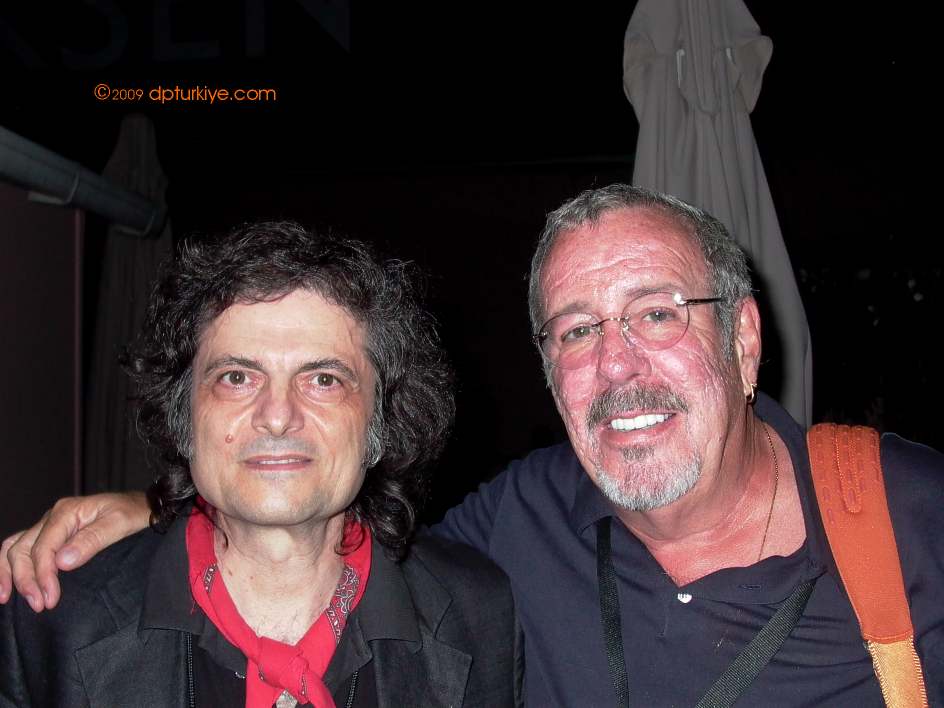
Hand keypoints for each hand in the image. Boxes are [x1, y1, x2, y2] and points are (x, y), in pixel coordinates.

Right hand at [0, 492, 149, 611]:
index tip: (49, 599)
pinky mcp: (50, 535)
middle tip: (38, 605)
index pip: (43, 547)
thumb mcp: (119, 524)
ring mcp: (49, 526)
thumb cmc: (132, 513)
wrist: (142, 507)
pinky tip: (8, 586)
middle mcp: (52, 517)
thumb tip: (61, 562)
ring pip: (14, 548)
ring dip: (10, 574)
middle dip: (25, 579)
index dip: (42, 575)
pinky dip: (9, 566)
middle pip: (22, 549)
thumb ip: (92, 540)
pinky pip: (21, 548)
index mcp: (67, 512)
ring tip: (8, 599)